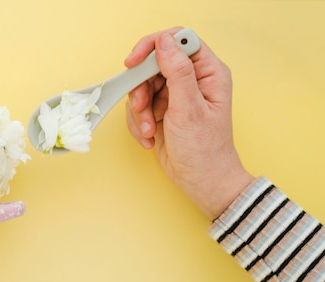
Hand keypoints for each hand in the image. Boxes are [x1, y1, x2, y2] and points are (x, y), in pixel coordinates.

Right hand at [125, 27, 254, 218]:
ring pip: (142, 87)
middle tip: (141, 108)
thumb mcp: (188, 109)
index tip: (134, 62)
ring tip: (149, 131)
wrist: (199, 181)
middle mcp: (192, 80)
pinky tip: (149, 138)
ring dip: (139, 111)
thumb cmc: (204, 149)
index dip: (154, 46)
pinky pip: (138, 106)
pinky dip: (138, 123)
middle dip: (141, 88)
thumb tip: (165, 42)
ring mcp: (175, 96)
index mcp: (208, 72)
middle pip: (153, 64)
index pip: (178, 40)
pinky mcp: (161, 111)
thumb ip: (177, 73)